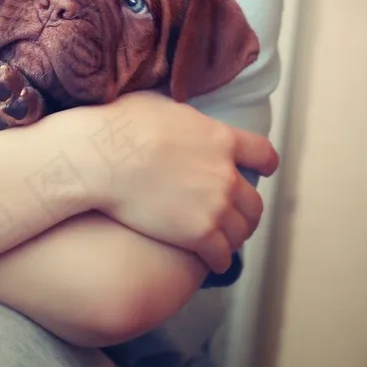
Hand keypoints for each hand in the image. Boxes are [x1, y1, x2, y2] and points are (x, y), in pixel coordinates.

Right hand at [68, 91, 277, 273]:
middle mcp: (225, 174)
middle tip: (237, 215)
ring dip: (234, 236)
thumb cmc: (122, 127)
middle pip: (255, 201)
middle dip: (247, 210)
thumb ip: (184, 115)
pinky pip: (223, 256)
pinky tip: (212, 261)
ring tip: (224, 240)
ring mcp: (214, 206)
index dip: (264, 164)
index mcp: (220, 139)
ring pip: (242, 231)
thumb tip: (178, 111)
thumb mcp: (162, 105)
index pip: (263, 153)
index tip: (262, 170)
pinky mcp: (198, 235)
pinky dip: (219, 260)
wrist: (102, 159)